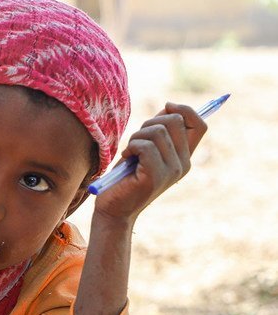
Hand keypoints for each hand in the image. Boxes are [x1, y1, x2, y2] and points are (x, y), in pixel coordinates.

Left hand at [94, 102, 207, 222]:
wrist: (114, 208)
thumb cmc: (127, 176)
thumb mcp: (145, 148)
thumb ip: (159, 131)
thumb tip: (169, 106)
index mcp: (184, 157)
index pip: (200, 125)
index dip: (185, 110)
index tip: (166, 106)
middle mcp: (183, 164)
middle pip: (175, 121)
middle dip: (151, 122)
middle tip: (136, 140)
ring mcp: (172, 170)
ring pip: (157, 132)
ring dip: (136, 137)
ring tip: (130, 152)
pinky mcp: (156, 176)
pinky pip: (145, 146)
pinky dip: (131, 147)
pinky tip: (126, 159)